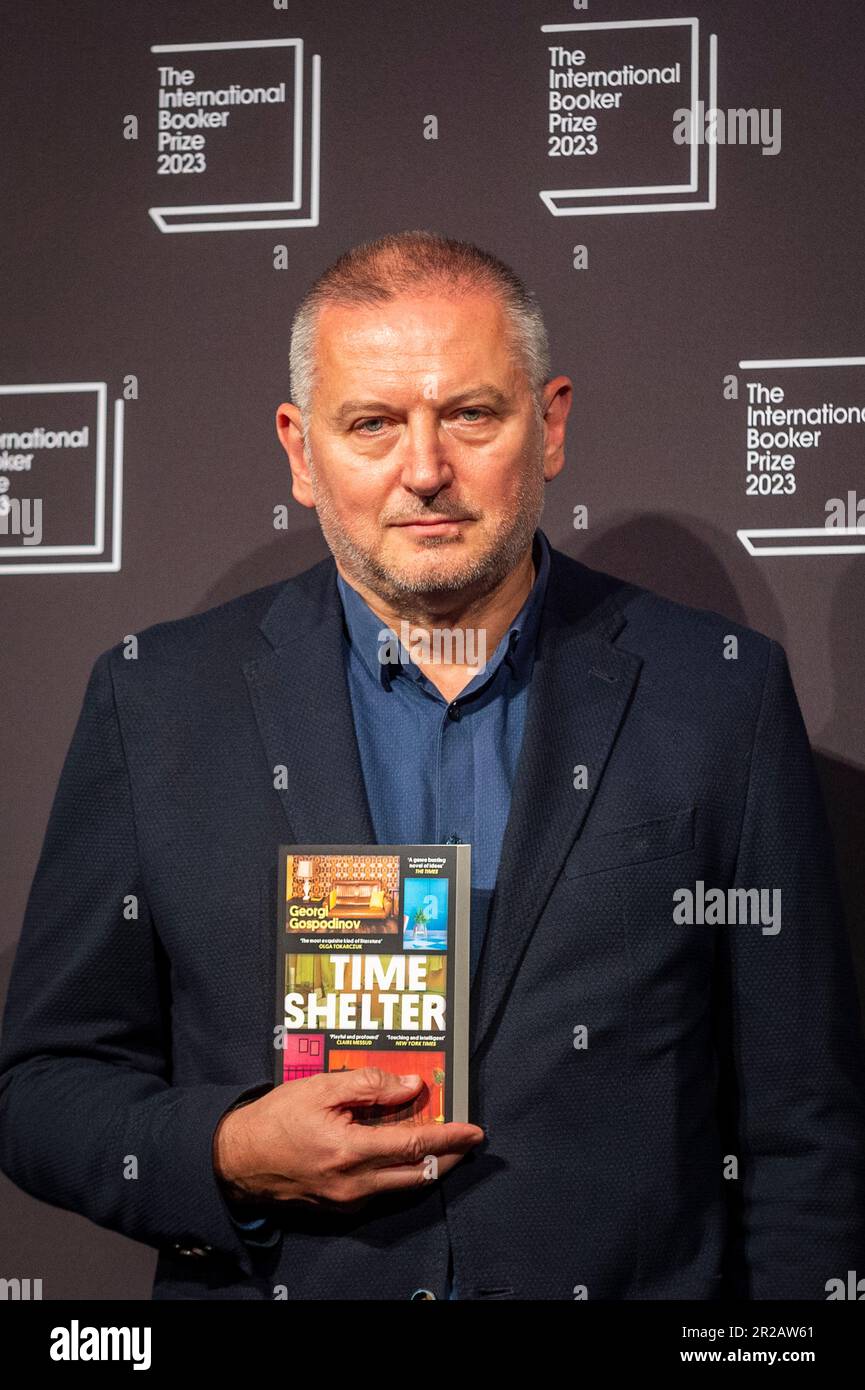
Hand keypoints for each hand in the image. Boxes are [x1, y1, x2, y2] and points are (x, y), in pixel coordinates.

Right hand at [213, 1068, 484, 1209]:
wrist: (235, 1161)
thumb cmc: (275, 1119)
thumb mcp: (320, 1088)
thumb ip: (368, 1086)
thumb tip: (411, 1086)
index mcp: (350, 1151)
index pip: (415, 1146)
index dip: (450, 1137)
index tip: (476, 1130)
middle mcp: (354, 1184)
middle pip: (419, 1175)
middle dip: (450, 1157)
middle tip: (469, 1140)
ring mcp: (347, 1201)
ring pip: (403, 1187)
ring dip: (429, 1167)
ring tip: (444, 1145)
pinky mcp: (339, 1208)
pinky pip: (382, 1192)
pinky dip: (401, 1174)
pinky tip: (404, 1156)